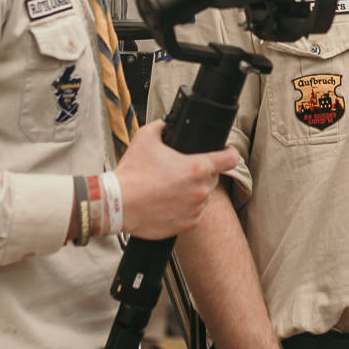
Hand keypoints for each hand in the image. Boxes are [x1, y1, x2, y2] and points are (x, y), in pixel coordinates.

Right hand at [112, 121, 240, 239]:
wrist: (117, 204)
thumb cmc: (132, 173)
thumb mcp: (147, 137)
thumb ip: (164, 126)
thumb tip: (169, 123)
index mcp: (197, 167)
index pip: (231, 159)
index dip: (230, 152)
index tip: (226, 152)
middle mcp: (201, 189)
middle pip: (213, 177)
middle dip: (201, 173)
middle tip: (180, 172)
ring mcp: (196, 209)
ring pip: (203, 196)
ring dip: (193, 191)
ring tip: (170, 188)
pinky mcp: (187, 225)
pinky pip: (194, 213)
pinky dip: (186, 208)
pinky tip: (169, 202)